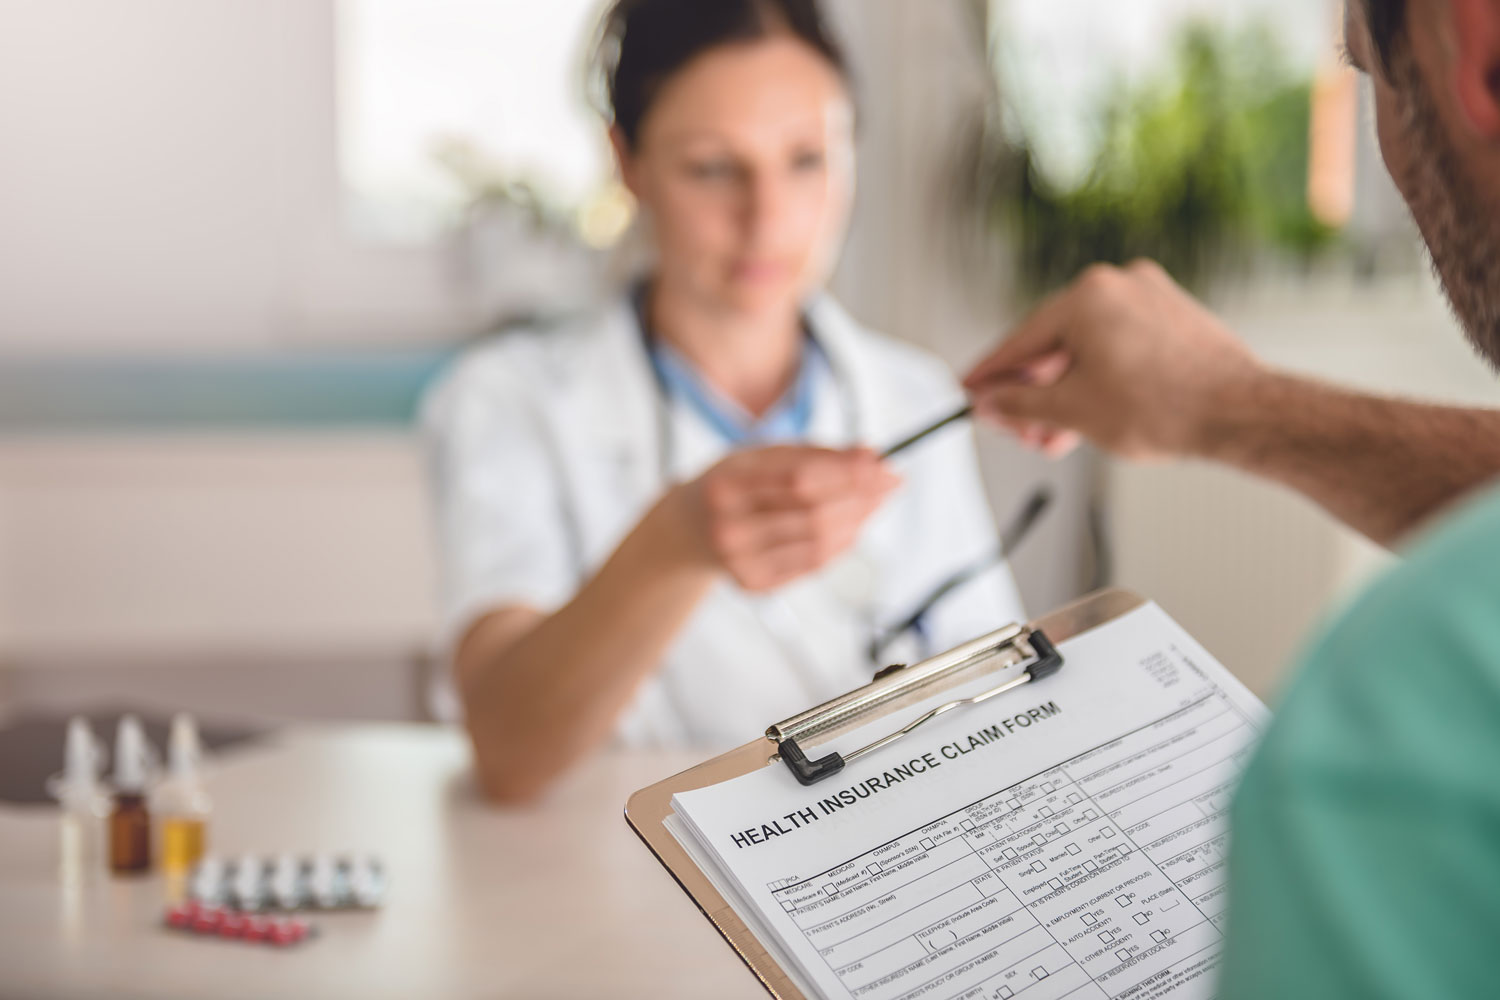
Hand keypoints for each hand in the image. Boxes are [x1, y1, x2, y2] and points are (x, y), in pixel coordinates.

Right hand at [664, 446, 899, 591]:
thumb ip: (815, 454)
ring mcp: (740, 562)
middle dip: (861, 497)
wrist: (688, 530)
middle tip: (889, 483)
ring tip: (874, 502)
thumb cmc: (732, 485)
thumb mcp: (761, 455)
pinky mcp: (754, 585)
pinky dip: (842, 543)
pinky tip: (853, 525)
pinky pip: (814, 565)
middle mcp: (728, 527)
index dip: (848, 473)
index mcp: (726, 485)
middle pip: (814, 514)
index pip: (800, 478)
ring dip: (858, 521)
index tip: (882, 465)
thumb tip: (871, 455)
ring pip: (820, 543)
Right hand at [963, 260, 1263, 460]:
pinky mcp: (1174, 318)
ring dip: (1066, 393)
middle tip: (1017, 429)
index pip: (1020, 341)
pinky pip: (1119, 347)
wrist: (1240, 415)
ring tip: (1056, 436)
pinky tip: (1092, 415)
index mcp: (1087, 296)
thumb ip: (1018, 405)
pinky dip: (1099, 379)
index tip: (971, 391)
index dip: (990, 375)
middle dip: (1033, 394)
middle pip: (1054, 344)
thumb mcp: (1071, 411)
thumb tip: (991, 403)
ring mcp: (1151, 298)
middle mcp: (1119, 285)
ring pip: (1088, 349)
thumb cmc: (1166, 407)